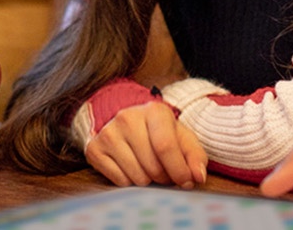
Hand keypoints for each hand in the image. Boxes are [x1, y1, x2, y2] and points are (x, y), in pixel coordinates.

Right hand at [85, 101, 207, 188]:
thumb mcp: (181, 136)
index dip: (178, 170)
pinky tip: (133, 169)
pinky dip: (131, 182)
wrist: (125, 121)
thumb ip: (195, 156)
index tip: (186, 182)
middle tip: (167, 174)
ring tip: (150, 169)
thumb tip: (198, 177)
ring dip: (149, 181)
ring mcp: (108, 134)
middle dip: (165, 178)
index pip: (165, 146)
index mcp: (154, 110)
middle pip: (152, 166)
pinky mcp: (95, 150)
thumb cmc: (159, 132)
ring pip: (137, 177)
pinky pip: (120, 181)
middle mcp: (127, 118)